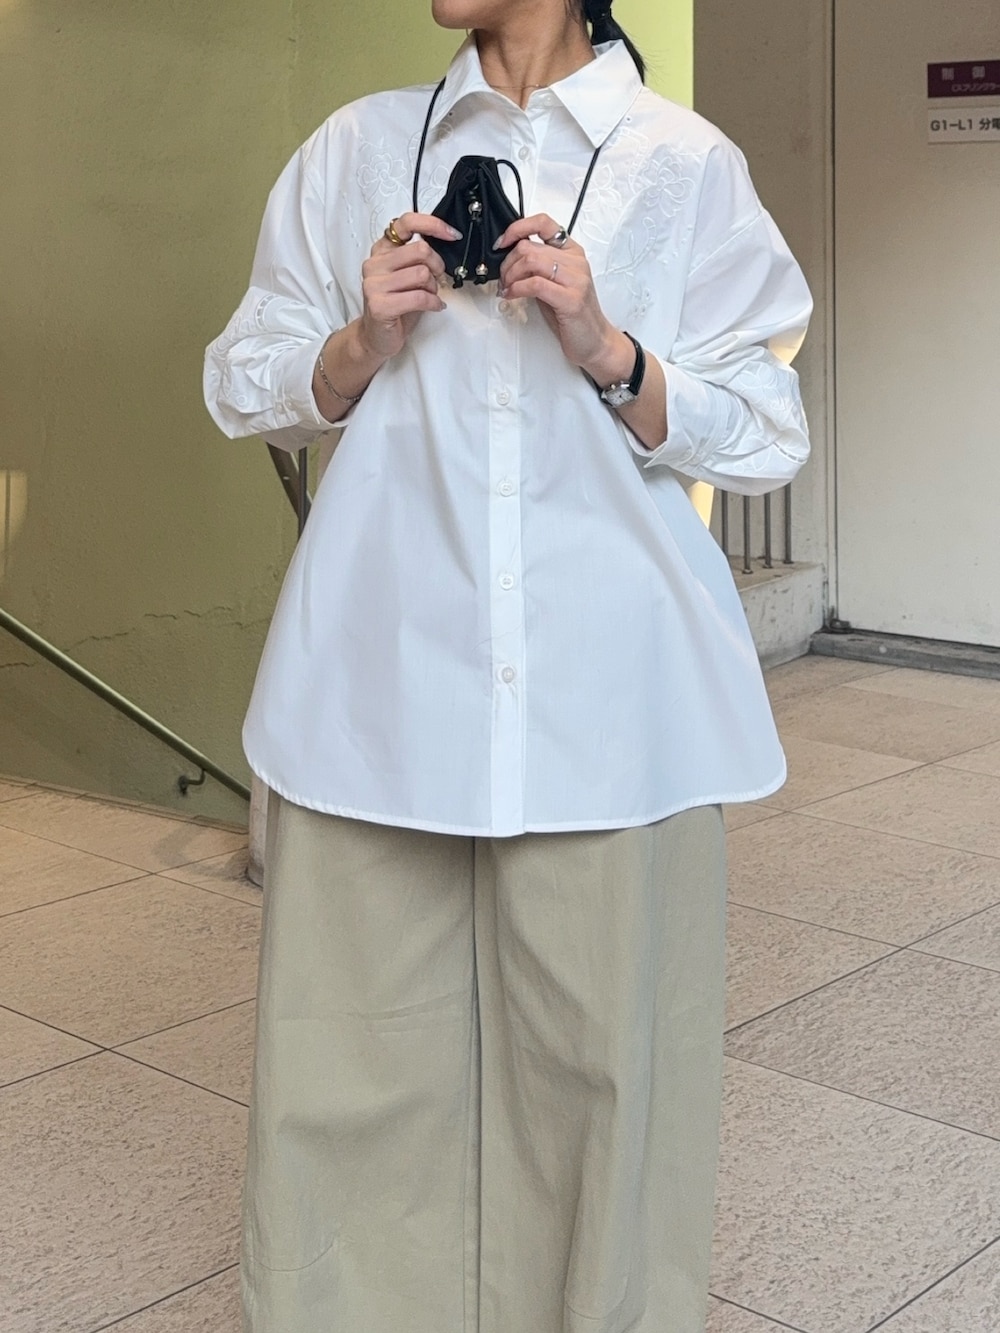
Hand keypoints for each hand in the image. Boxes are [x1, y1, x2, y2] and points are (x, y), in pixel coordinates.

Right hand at [358, 212, 459, 360]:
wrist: (377, 337)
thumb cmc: (397, 306)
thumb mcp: (408, 275)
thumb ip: (419, 257)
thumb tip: (446, 243)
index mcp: (382, 250)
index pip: (406, 223)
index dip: (433, 225)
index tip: (451, 235)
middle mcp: (374, 263)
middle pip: (420, 249)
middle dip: (438, 265)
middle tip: (439, 278)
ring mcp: (374, 284)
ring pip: (422, 273)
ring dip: (434, 287)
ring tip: (431, 296)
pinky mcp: (379, 305)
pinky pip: (419, 297)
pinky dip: (433, 303)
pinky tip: (434, 306)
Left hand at [496, 213, 634, 385]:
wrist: (594, 341)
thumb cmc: (572, 315)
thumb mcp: (554, 284)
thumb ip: (537, 267)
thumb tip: (510, 259)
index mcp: (572, 252)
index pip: (543, 223)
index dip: (518, 228)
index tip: (503, 242)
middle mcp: (576, 261)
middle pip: (529, 246)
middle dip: (507, 263)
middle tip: (503, 279)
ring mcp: (575, 279)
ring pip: (530, 261)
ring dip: (510, 276)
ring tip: (507, 288)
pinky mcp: (570, 299)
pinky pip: (535, 284)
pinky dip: (516, 289)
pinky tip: (512, 295)